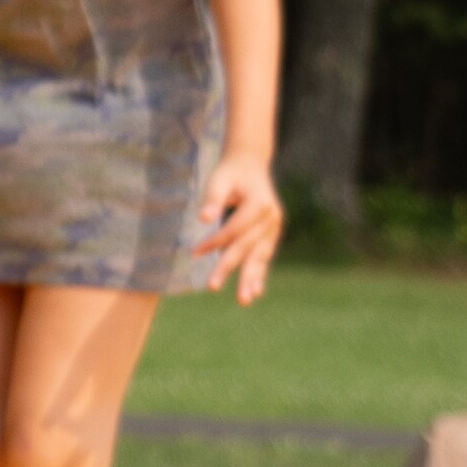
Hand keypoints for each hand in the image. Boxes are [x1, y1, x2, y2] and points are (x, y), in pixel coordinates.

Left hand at [196, 148, 282, 305]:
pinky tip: (255, 292)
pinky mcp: (271, 235)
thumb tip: (203, 218)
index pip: (235, 228)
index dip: (214, 241)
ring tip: (243, 300)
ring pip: (259, 256)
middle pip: (246, 246)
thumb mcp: (219, 179)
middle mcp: (271, 217)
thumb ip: (213, 198)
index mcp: (260, 203)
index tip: (193, 252)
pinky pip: (263, 257)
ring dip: (250, 279)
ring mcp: (274, 228)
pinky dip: (258, 274)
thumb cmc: (230, 173)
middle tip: (211, 286)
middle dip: (228, 267)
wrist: (251, 165)